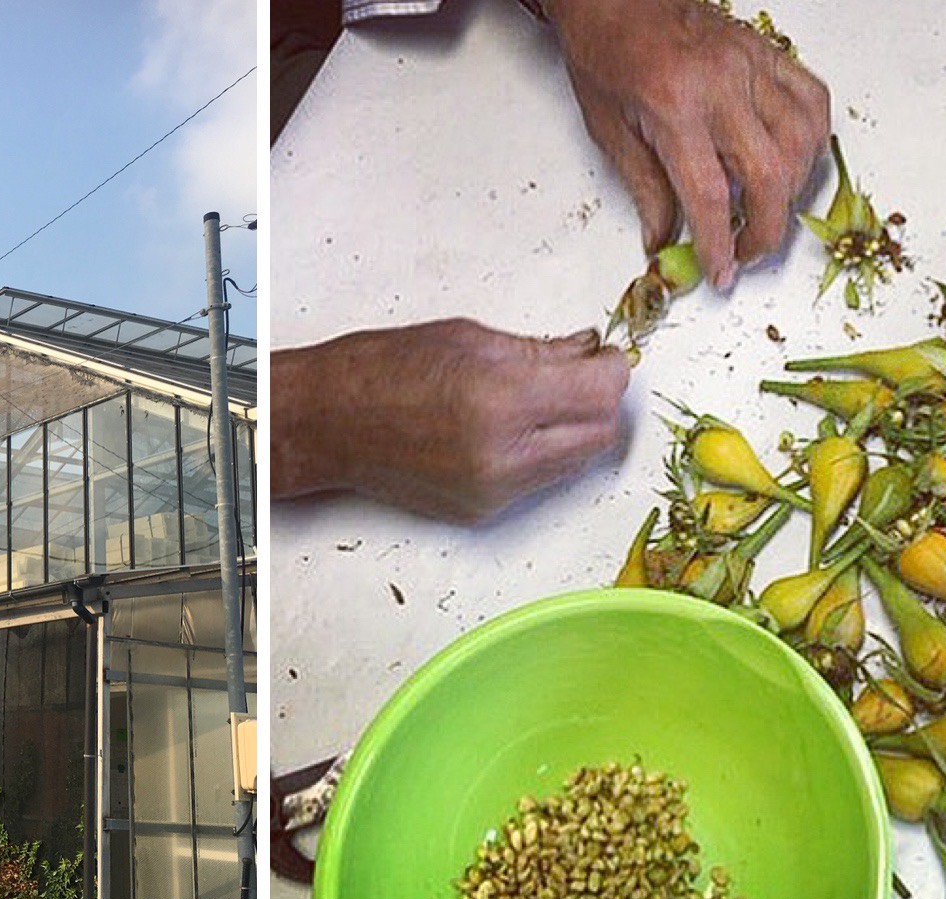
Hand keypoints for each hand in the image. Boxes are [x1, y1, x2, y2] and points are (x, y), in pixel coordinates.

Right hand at [272, 320, 629, 523]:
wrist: (333, 424)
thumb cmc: (386, 370)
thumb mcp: (472, 339)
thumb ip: (541, 352)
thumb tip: (590, 353)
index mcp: (502, 399)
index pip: (602, 393)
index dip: (613, 371)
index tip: (605, 357)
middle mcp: (503, 455)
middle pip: (600, 435)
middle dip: (600, 403)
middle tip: (582, 378)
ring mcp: (494, 491)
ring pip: (575, 464)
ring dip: (574, 431)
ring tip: (541, 402)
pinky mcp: (483, 512)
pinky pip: (539, 483)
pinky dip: (540, 454)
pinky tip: (510, 431)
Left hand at [541, 0, 829, 289]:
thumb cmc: (609, 58)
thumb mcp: (612, 135)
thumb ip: (646, 192)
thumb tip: (663, 242)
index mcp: (675, 108)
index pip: (711, 195)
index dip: (720, 245)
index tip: (721, 274)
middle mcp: (722, 85)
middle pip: (769, 175)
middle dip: (766, 230)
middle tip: (746, 254)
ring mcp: (752, 65)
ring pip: (802, 141)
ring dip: (791, 191)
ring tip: (765, 213)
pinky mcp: (768, 53)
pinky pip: (813, 101)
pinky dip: (812, 142)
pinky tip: (791, 165)